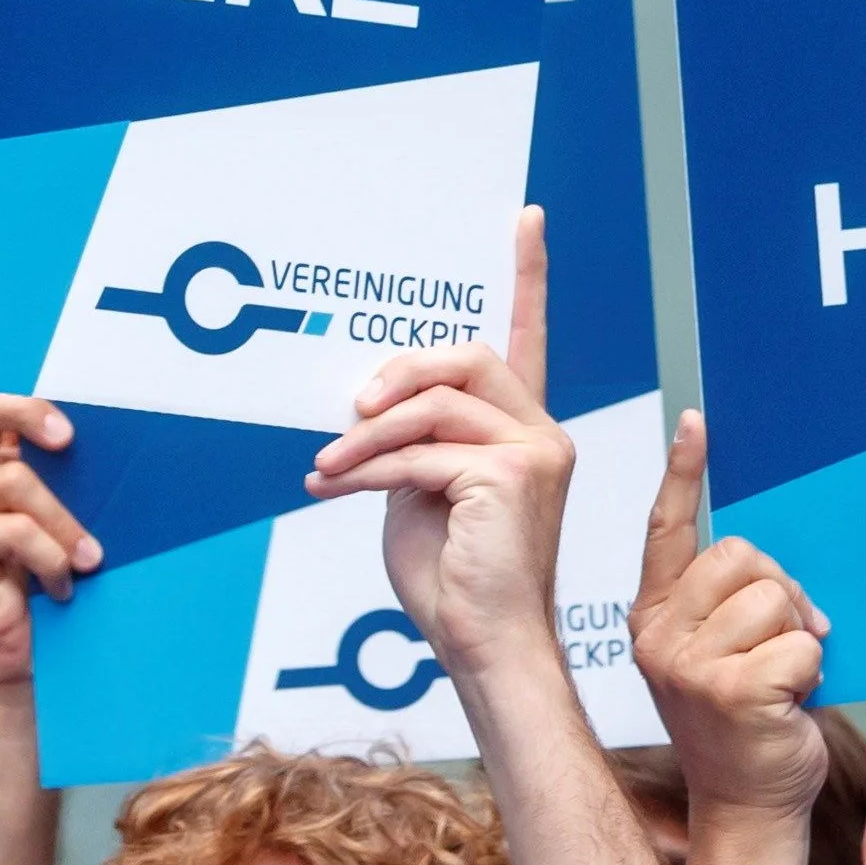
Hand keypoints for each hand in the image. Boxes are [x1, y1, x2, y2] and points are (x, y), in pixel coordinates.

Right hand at [0, 393, 99, 688]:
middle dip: (24, 413)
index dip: (24, 404)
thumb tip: (116, 449)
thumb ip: (69, 487)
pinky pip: (15, 530)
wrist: (30, 661)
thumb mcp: (65, 527)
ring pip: (15, 480)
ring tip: (86, 560)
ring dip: (63, 522)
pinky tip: (59, 587)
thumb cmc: (52, 590)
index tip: (71, 430)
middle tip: (68, 441)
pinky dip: (50, 558)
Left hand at [307, 209, 570, 677]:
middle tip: (351, 411)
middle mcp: (540, 431)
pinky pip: (421, 453)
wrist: (482, 645)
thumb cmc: (451, 579)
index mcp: (521, 428)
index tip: (526, 218)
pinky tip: (335, 488)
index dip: (527, 275)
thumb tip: (365, 406)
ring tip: (326, 469)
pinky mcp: (514, 476)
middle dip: (398, 375)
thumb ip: (411, 439)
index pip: (528, 337)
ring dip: (365, 437)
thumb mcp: (419, 492)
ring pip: (433, 406)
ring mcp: (534, 451)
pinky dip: (367, 471)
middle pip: (465, 356)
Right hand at [630, 410, 831, 822]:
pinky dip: (810, 672)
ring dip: (799, 637)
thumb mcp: (721, 654)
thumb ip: (729, 605)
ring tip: (784, 679)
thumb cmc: (745, 723)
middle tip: (785, 641)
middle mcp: (658, 635)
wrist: (749, 804)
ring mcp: (687, 665)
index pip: (666, 529)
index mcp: (654, 615)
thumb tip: (771, 568)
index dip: (683, 473)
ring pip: (773, 599)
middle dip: (781, 593)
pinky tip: (789, 704)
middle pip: (742, 556)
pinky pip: (797, 646)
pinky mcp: (728, 692)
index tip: (696, 423)